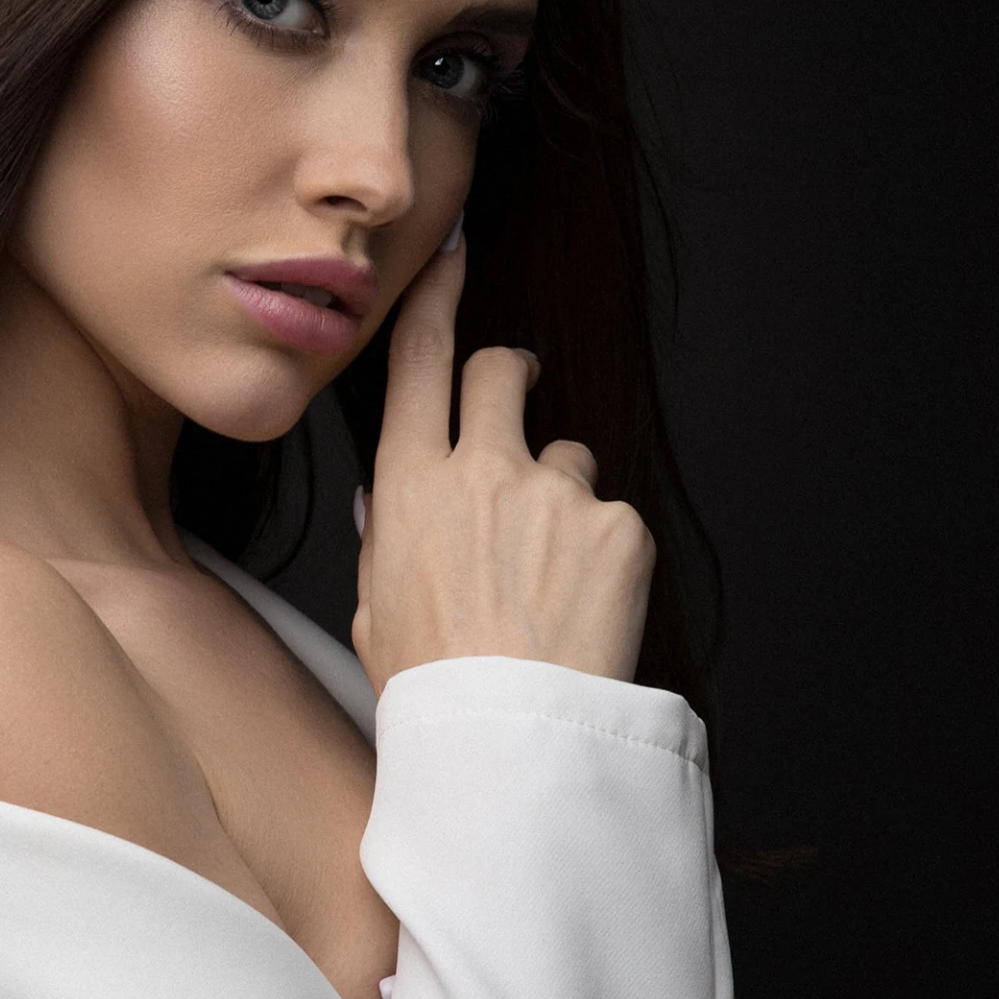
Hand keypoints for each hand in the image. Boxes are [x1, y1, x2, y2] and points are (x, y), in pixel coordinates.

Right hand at [350, 234, 656, 691]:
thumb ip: (387, 539)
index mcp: (410, 485)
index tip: (452, 255)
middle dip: (507, 375)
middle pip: (499, 369)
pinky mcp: (619, 525)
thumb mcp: (378, 609)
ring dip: (557, 492)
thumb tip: (390, 501)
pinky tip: (581, 604)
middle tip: (513, 405)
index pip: (420, 360)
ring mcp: (556, 492)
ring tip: (547, 576)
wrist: (513, 742)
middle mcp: (482, 469)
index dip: (435, 297)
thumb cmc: (433, 687)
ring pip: (564, 452)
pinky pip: (609, 513)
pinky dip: (599, 548)